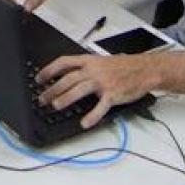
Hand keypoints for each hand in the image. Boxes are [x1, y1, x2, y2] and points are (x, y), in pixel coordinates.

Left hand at [36, 54, 161, 128]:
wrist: (145, 69)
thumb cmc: (124, 66)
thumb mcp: (101, 61)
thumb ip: (85, 67)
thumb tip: (66, 75)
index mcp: (89, 61)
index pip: (64, 62)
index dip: (49, 70)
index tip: (39, 79)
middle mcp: (94, 70)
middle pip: (68, 78)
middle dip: (52, 89)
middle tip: (42, 98)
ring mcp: (103, 82)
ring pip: (79, 89)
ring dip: (66, 98)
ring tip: (56, 105)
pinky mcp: (113, 94)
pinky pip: (101, 106)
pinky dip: (92, 116)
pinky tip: (84, 123)